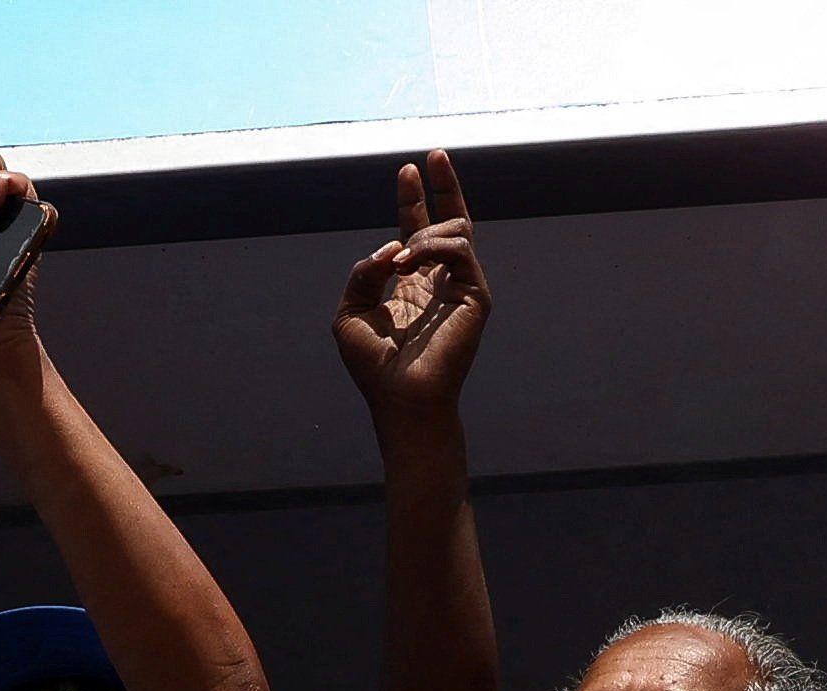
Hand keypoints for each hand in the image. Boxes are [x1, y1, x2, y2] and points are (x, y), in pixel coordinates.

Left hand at [331, 148, 488, 414]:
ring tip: (398, 260)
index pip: (417, 234)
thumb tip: (388, 248)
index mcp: (414, 286)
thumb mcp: (351, 311)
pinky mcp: (476, 295)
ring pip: (455, 232)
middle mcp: (441, 282)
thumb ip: (363, 272)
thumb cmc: (375, 367)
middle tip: (433, 156)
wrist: (401, 399)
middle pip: (450, 222)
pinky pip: (461, 250)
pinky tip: (407, 264)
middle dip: (443, 187)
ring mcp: (462, 288)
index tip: (407, 172)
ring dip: (421, 234)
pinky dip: (432, 247)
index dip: (413, 202)